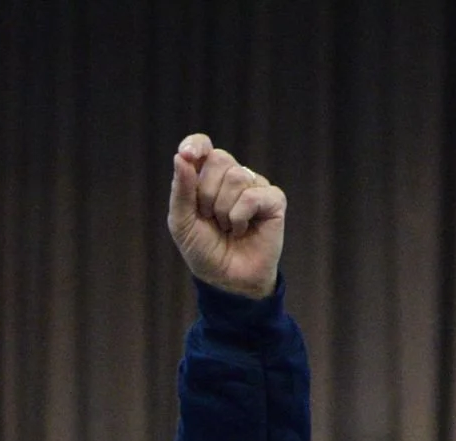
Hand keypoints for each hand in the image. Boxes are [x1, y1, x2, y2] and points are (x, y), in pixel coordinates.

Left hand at [167, 133, 285, 298]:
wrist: (226, 280)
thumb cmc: (204, 250)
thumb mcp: (182, 223)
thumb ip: (181, 190)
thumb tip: (181, 157)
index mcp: (208, 176)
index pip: (202, 145)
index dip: (196, 145)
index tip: (187, 155)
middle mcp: (233, 176)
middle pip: (218, 160)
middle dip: (206, 194)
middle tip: (210, 218)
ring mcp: (255, 186)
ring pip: (235, 177)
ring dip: (223, 210)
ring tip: (227, 227)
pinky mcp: (274, 200)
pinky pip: (251, 196)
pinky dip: (239, 217)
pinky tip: (242, 230)